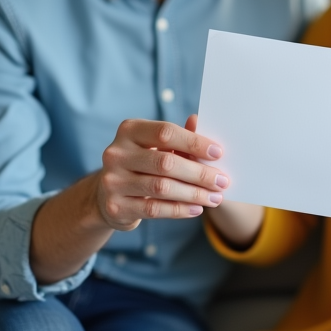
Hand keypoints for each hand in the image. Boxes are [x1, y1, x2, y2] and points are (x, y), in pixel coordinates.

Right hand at [96, 115, 228, 230]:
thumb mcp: (155, 147)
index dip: (194, 142)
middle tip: (222, 181)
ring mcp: (113, 181)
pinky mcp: (115, 206)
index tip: (218, 153)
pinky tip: (197, 208)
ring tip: (215, 197)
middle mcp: (116, 154)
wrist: (108, 194)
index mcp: (129, 131)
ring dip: (194, 194)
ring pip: (162, 188)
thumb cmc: (141, 164)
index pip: (165, 133)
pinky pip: (154, 209)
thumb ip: (177, 137)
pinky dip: (180, 209)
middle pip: (166, 163)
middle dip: (199, 173)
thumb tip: (198, 121)